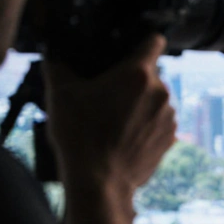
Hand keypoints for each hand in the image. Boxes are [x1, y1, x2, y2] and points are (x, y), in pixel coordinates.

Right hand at [43, 35, 175, 191]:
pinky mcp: (170, 138)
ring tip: (113, 119)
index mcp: (138, 74)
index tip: (132, 47)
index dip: (143, 40)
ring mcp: (169, 116)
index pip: (154, 41)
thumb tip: (53, 53)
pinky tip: (124, 135)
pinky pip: (158, 121)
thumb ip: (58, 66)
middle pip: (149, 74)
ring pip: (155, 98)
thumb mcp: (59, 94)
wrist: (99, 183)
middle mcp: (161, 91)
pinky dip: (145, 123)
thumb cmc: (80, 136)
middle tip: (106, 95)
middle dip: (131, 80)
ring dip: (140, 103)